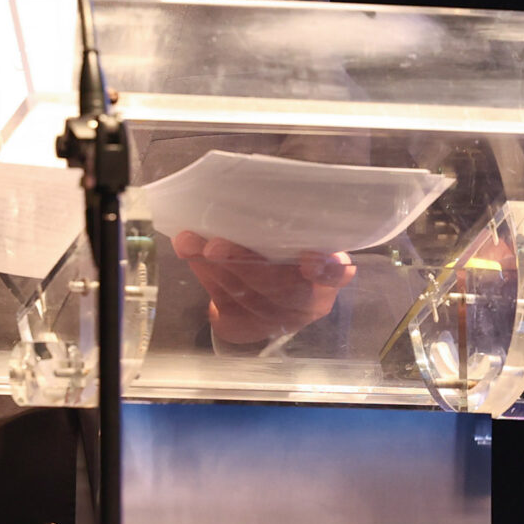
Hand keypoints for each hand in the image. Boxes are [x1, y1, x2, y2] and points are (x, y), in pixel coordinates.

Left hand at [171, 230, 356, 346]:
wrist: (262, 301)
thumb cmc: (284, 260)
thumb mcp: (296, 244)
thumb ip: (293, 230)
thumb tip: (269, 196)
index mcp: (325, 281)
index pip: (335, 276)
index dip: (327, 270)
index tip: (311, 260)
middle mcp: (304, 303)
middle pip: (279, 287)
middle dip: (245, 264)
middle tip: (217, 246)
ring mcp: (272, 320)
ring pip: (244, 295)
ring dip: (214, 267)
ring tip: (191, 242)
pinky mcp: (242, 326)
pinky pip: (221, 301)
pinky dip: (203, 272)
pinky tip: (189, 251)